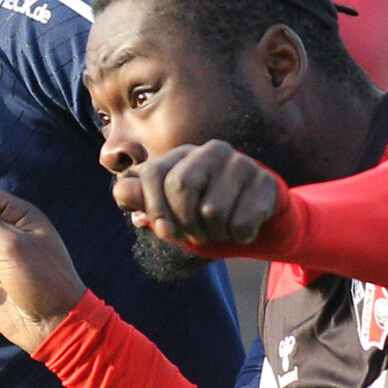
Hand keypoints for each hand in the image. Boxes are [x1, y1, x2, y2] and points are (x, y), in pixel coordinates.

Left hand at [111, 141, 281, 251]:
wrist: (256, 216)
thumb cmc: (205, 212)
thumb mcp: (171, 209)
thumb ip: (144, 199)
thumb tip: (123, 192)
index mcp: (183, 155)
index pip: (153, 172)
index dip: (153, 206)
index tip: (163, 231)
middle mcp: (211, 151)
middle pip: (181, 186)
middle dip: (184, 222)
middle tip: (194, 235)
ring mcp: (240, 163)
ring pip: (212, 210)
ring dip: (213, 233)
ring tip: (218, 230)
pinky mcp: (265, 182)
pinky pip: (241, 222)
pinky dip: (238, 236)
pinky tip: (241, 230)